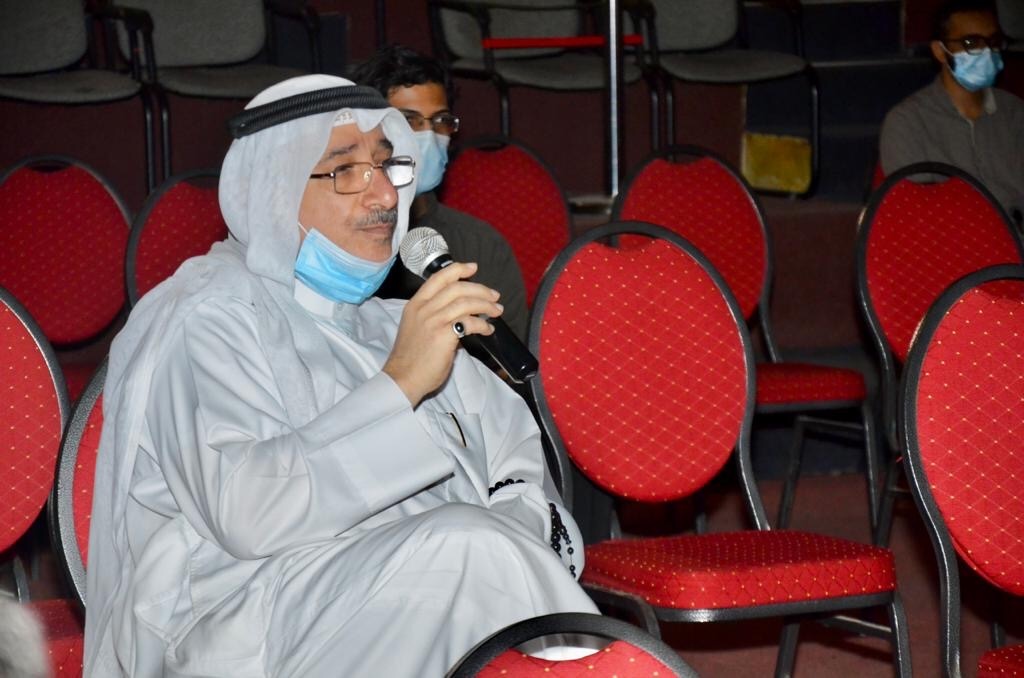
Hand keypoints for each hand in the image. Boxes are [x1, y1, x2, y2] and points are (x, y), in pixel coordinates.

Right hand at [383, 262, 502, 406]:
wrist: (403, 377)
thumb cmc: (411, 357)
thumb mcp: (417, 327)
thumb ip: (435, 316)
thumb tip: (461, 315)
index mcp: (415, 304)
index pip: (438, 278)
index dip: (458, 270)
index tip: (473, 268)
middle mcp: (424, 309)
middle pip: (457, 288)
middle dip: (480, 289)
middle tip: (494, 296)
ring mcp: (433, 321)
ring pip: (466, 303)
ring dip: (486, 306)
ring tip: (496, 311)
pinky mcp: (443, 335)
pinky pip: (469, 323)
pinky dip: (483, 325)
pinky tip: (488, 330)